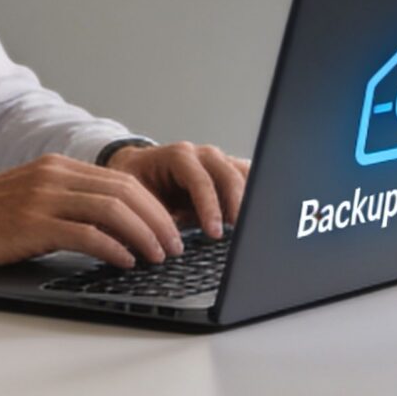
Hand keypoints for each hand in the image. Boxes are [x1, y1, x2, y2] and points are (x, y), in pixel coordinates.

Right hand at [0, 154, 184, 273]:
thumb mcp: (30, 202)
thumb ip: (67, 207)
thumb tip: (112, 232)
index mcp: (57, 168)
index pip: (122, 180)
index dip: (154, 206)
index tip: (170, 230)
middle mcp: (54, 175)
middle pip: (126, 191)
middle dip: (159, 221)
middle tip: (174, 247)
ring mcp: (42, 197)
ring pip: (113, 209)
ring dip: (144, 235)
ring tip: (158, 257)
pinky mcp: (31, 223)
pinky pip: (86, 233)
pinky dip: (114, 248)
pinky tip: (126, 262)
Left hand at [104, 141, 249, 240]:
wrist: (140, 169)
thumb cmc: (137, 184)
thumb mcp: (137, 198)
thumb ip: (151, 214)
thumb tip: (160, 240)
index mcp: (179, 156)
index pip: (201, 180)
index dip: (209, 207)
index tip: (215, 233)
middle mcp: (203, 155)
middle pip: (229, 175)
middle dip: (237, 206)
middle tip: (242, 233)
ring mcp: (219, 161)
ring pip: (245, 174)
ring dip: (251, 199)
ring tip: (254, 227)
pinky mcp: (229, 172)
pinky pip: (250, 179)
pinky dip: (255, 196)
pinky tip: (259, 216)